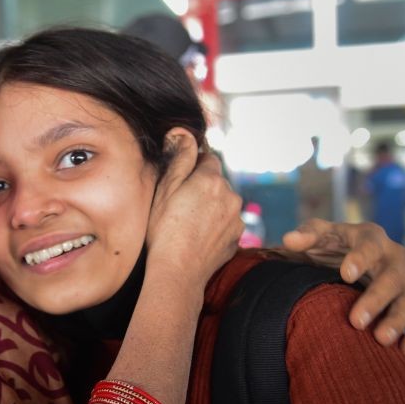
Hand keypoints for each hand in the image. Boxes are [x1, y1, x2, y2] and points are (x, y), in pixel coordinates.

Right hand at [146, 131, 243, 291]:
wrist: (178, 271)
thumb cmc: (164, 230)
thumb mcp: (165, 190)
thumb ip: (180, 158)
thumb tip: (184, 132)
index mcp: (211, 179)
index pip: (208, 158)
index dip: (193, 168)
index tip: (181, 182)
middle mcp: (231, 195)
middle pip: (217, 181)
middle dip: (203, 188)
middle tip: (180, 205)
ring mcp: (237, 217)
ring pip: (224, 202)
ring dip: (211, 207)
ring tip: (189, 224)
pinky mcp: (239, 236)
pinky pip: (228, 222)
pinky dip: (216, 225)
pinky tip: (199, 236)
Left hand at [281, 219, 404, 357]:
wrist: (352, 259)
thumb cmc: (334, 245)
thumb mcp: (321, 235)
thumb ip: (307, 235)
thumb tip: (288, 240)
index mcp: (372, 237)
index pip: (369, 246)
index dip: (360, 259)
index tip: (346, 274)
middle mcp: (394, 259)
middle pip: (392, 278)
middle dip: (375, 299)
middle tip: (355, 321)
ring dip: (396, 321)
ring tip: (381, 339)